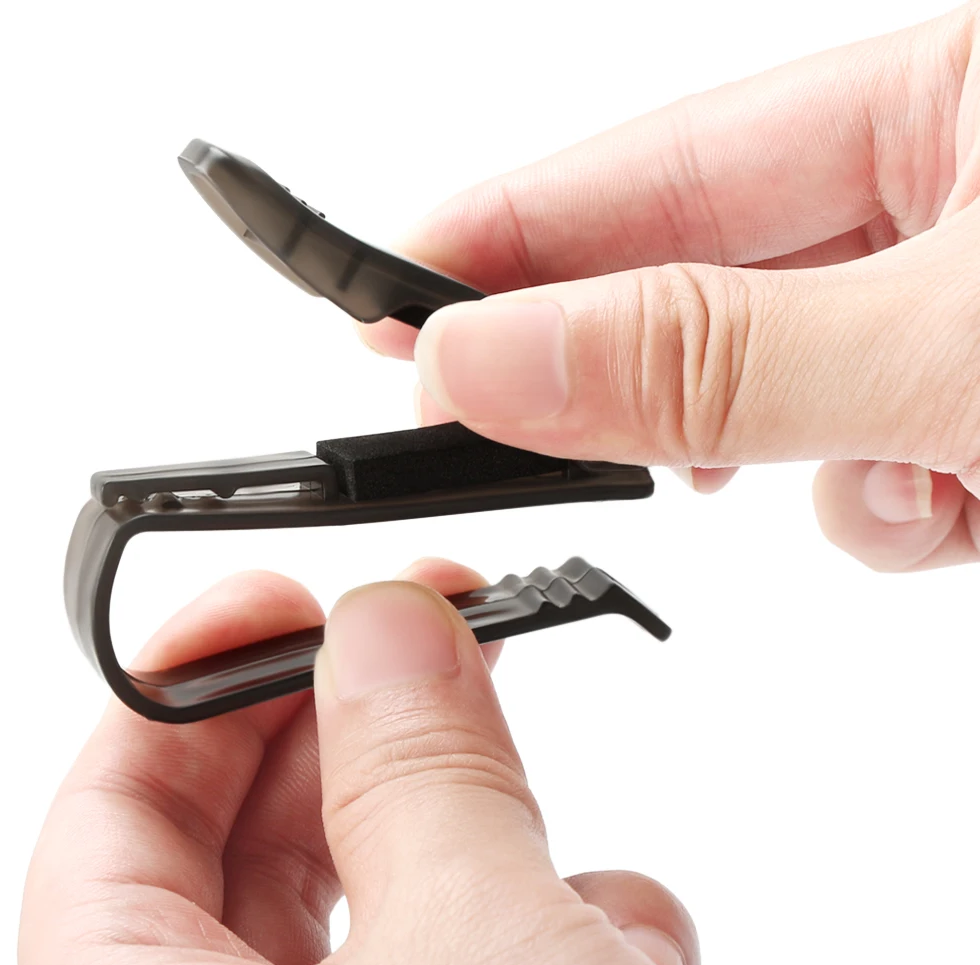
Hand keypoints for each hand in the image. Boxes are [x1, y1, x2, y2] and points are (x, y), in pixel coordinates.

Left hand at [19, 560, 697, 964]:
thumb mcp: (478, 955)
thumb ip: (423, 775)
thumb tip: (391, 627)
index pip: (109, 812)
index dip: (195, 683)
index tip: (286, 600)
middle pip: (260, 844)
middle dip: (367, 735)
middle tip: (436, 644)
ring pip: (391, 910)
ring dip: (494, 851)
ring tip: (570, 852)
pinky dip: (555, 942)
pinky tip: (626, 950)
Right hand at [359, 4, 979, 573]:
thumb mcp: (953, 349)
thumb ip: (717, 356)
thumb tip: (496, 357)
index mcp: (958, 96)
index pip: (674, 162)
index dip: (518, 233)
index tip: (397, 294)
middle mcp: (954, 197)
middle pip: (710, 286)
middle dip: (630, 372)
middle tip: (487, 419)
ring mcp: (958, 320)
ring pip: (780, 396)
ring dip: (789, 459)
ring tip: (888, 481)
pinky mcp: (969, 418)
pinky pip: (862, 472)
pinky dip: (875, 512)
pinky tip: (946, 508)